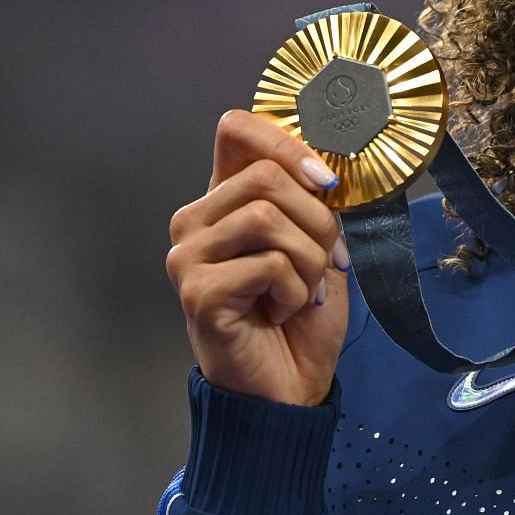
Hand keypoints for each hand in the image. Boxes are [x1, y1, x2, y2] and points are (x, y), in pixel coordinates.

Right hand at [166, 109, 350, 405]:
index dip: (288, 144)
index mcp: (224, 199)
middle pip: (268, 176)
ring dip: (310, 260)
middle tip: (324, 263)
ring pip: (270, 217)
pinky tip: (279, 312)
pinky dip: (294, 291)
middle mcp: (195, 220)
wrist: (289, 385)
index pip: (237, 129)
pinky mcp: (197, 291)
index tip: (326, 183)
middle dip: (318, 221)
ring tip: (300, 292)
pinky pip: (269, 263)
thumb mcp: (317, 243)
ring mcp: (188, 255)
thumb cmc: (301, 314)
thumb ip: (311, 198)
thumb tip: (325, 166)